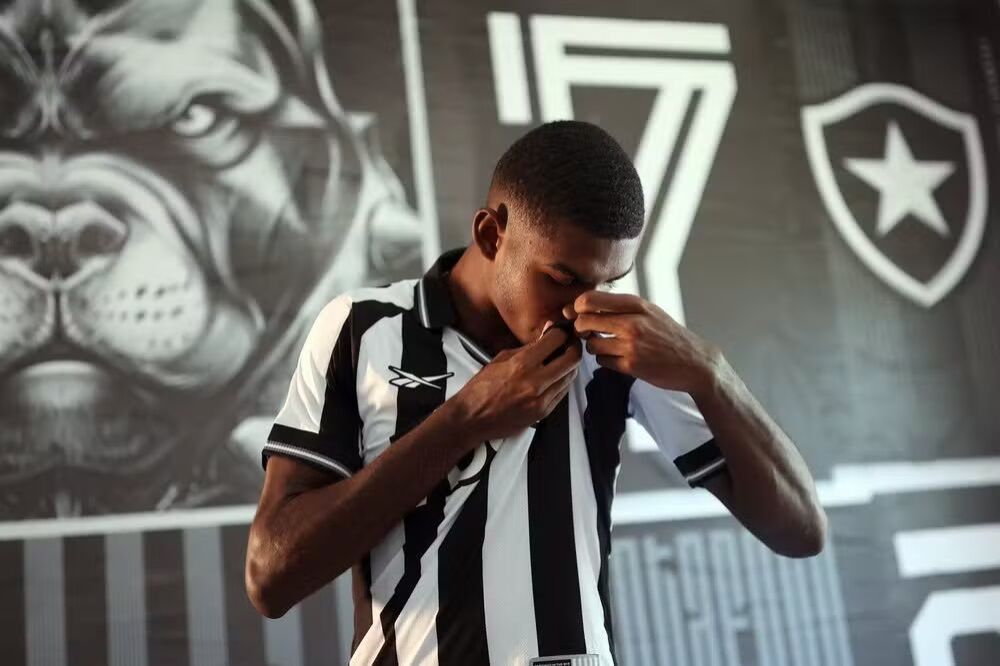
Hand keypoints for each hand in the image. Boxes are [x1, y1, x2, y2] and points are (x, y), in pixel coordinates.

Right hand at [450, 326, 581, 440]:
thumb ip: (527, 347)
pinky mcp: (543, 412)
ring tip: (564, 359)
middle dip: (574, 348)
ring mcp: (541, 399)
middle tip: (571, 344)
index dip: (562, 333)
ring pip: (570, 377)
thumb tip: (547, 333)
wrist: (472, 418)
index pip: (555, 341)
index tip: (561, 332)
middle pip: (571, 359)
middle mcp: (536, 382)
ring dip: (570, 366)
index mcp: (522, 364)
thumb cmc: (481, 387)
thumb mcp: (500, 359)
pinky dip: (562, 382)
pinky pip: (562, 393)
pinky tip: (555, 377)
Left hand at [562, 290, 719, 395]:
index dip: (577, 308)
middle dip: (581, 328)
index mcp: (636, 304)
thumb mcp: (649, 311)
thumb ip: (620, 307)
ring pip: (591, 345)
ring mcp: (631, 345)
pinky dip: (605, 360)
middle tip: (588, 333)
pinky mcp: (631, 366)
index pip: (590, 300)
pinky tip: (617, 358)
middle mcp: (632, 323)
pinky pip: (602, 361)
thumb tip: (581, 305)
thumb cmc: (668, 335)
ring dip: (594, 346)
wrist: (694, 362)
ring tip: (606, 346)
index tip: (580, 314)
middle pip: (585, 322)